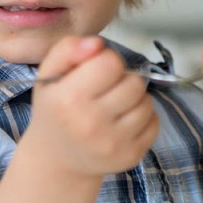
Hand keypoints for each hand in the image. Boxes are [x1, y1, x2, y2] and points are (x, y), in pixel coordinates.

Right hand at [23, 36, 158, 178]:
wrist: (56, 159)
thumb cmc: (54, 109)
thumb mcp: (49, 74)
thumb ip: (68, 49)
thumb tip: (97, 44)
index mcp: (69, 99)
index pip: (111, 62)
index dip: (106, 61)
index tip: (95, 71)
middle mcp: (91, 124)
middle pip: (134, 82)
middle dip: (122, 80)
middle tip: (106, 91)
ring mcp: (114, 143)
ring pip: (147, 102)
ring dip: (134, 99)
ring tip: (114, 106)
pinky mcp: (131, 156)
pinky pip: (154, 122)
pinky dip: (143, 118)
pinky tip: (123, 122)